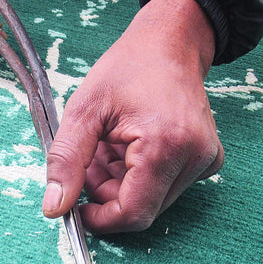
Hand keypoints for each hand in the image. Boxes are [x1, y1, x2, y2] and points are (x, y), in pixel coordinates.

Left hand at [42, 0, 223, 233]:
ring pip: (150, 200)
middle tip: (92, 158)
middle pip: (140, 208)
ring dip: (120, 183)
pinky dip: (137, 175)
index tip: (77, 207)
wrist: (170, 44)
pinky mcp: (207, 160)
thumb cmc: (128, 68)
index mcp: (166, 145)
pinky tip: (129, 146)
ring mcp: (205, 160)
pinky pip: (163, 187)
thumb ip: (66, 161)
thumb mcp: (84, 109)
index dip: (100, 219)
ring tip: (110, 146)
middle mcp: (194, 158)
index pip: (133, 213)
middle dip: (107, 193)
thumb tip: (55, 208)